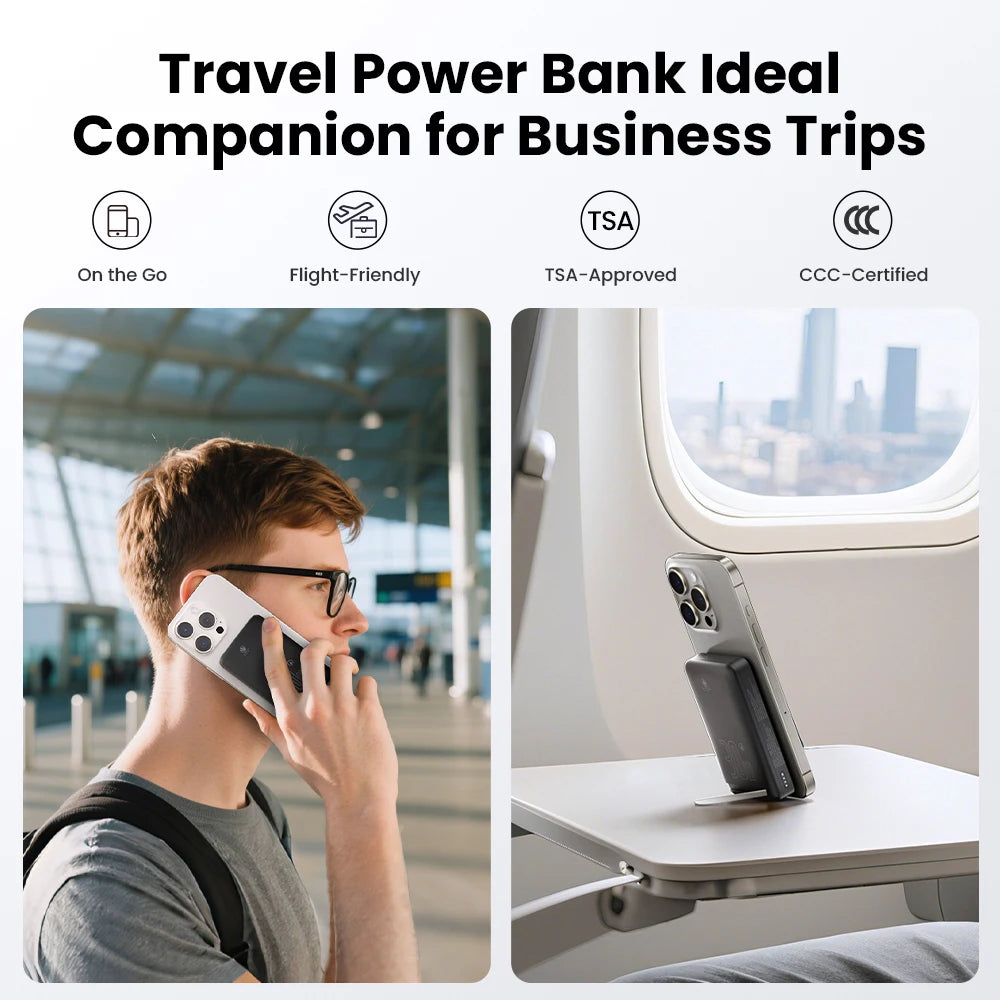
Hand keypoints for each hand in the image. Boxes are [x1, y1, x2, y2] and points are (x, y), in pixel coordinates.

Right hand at [243, 619, 398, 817]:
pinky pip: (368, 680)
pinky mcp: (369, 709)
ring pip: (343, 661)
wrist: (359, 799)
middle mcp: (313, 709)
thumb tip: (248, 702)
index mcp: (289, 718)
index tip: (271, 623)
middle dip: (320, 644)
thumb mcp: (289, 752)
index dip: (270, 642)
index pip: (274, 670)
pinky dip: (367, 688)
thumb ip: (268, 724)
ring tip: (349, 681)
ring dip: (347, 666)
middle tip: (326, 651)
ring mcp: (342, 708)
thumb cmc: (324, 776)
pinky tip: (366, 705)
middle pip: (311, 652)